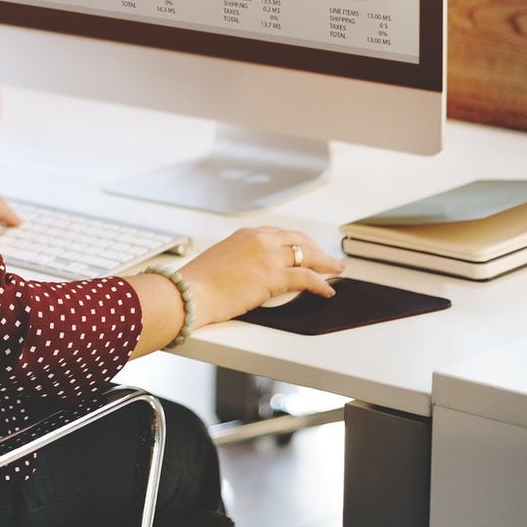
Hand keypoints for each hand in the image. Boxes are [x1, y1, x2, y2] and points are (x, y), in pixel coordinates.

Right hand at [178, 227, 342, 327]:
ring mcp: (269, 257)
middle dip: (317, 250)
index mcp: (247, 234)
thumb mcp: (221, 259)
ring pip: (308, 256)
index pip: (282, 234)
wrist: (189, 292)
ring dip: (326, 263)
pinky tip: (327, 290)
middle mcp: (261, 240)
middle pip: (300, 241)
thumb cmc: (199, 282)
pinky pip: (307, 278)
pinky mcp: (274, 277)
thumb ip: (240, 258)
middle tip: (329, 258)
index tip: (307, 249)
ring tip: (337, 270)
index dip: (299, 243)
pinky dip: (321, 283)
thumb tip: (251, 270)